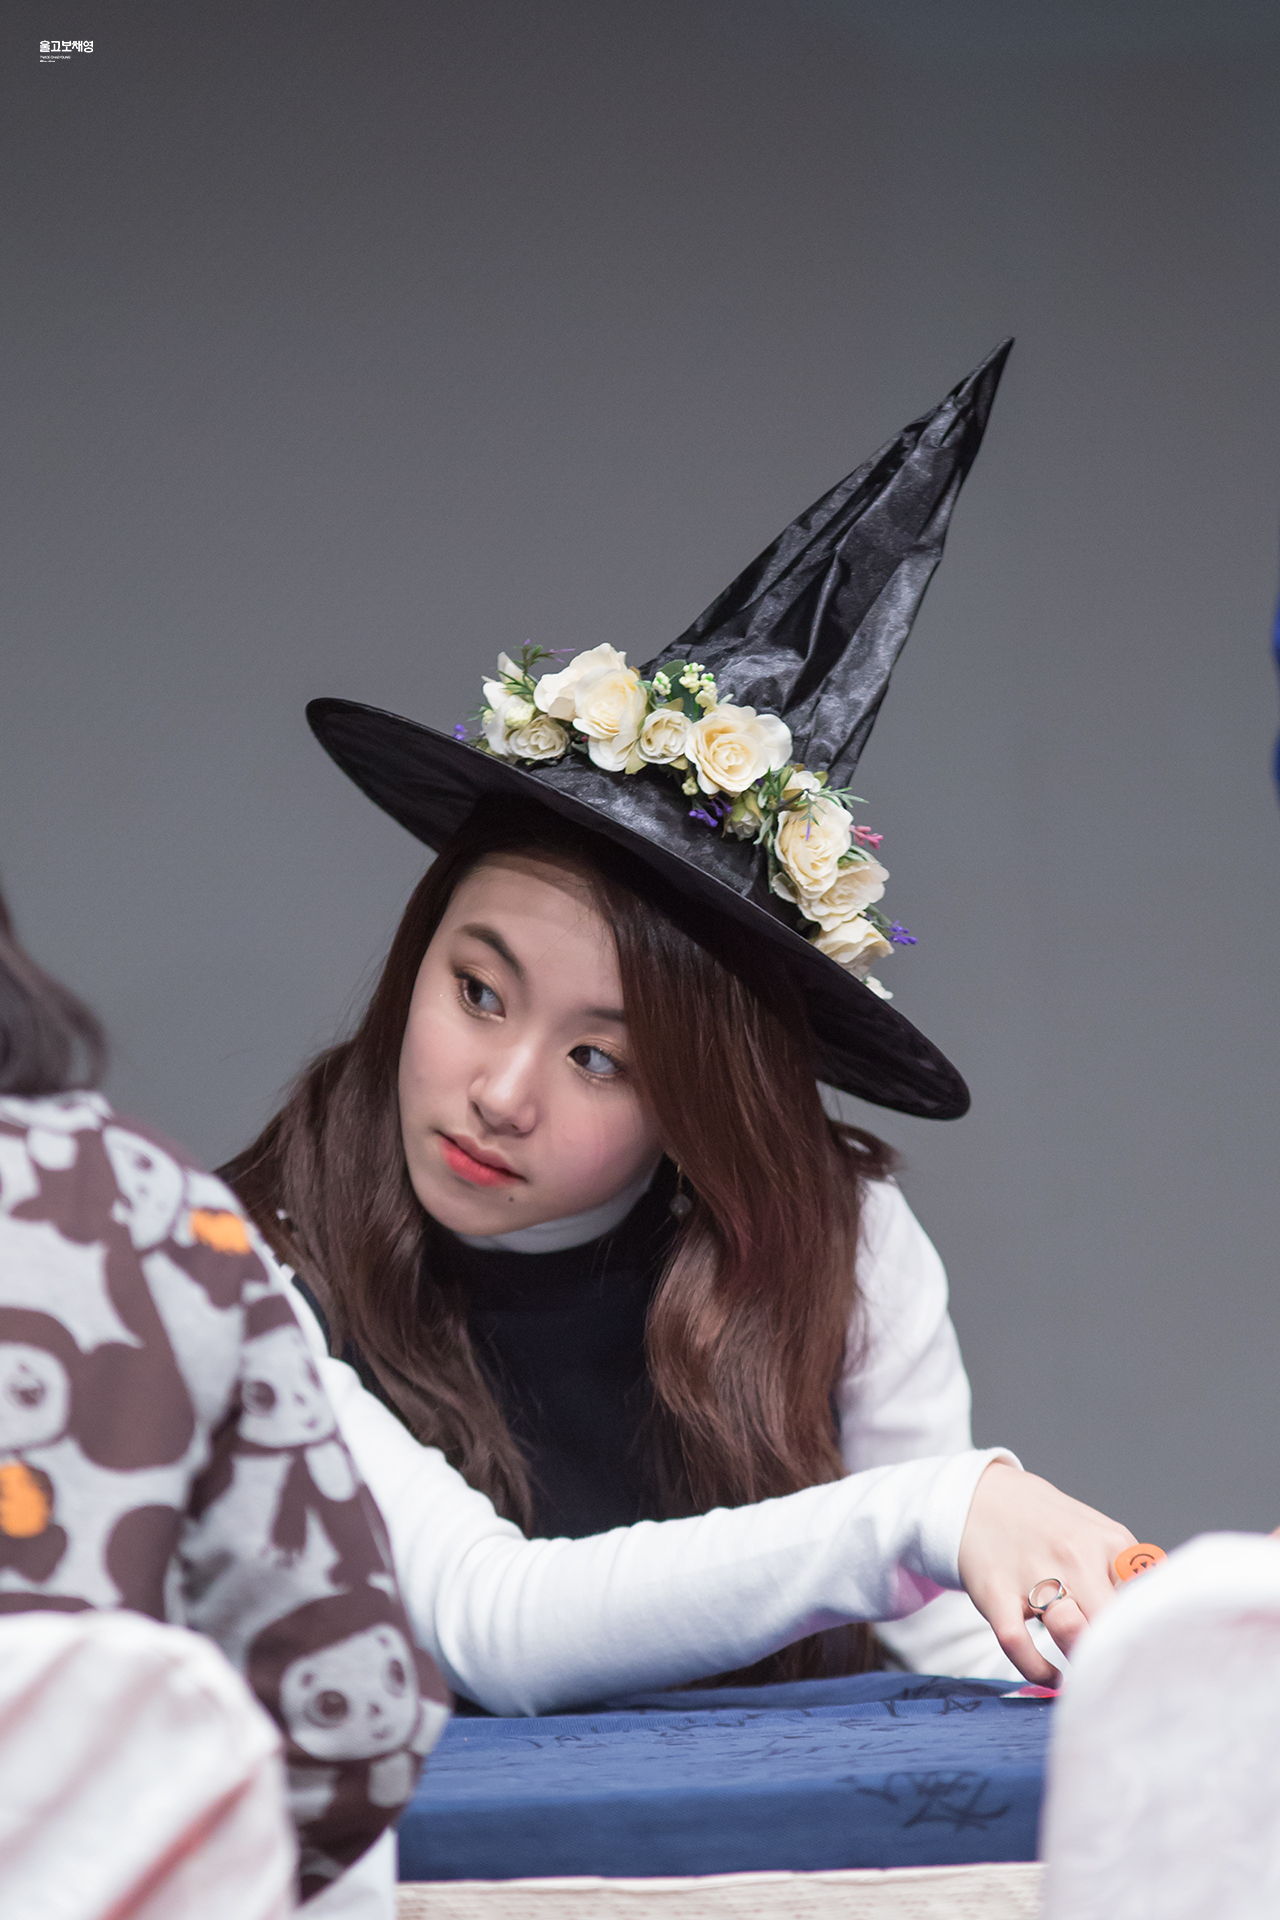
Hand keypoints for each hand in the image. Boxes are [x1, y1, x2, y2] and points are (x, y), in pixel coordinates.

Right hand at [957, 1462, 1135, 1684]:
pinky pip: (1018, 1643)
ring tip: (1085, 1674)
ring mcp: (1032, 1572)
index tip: (1150, 1662)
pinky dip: (1037, 1670)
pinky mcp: (995, 1591)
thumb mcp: (1096, 1534)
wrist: (978, 1497)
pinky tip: (1050, 1676)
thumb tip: (1169, 1620)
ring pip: (1069, 1630)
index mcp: (1108, 1542)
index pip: (1144, 1601)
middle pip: (1109, 1620)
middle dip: (1115, 1651)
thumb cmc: (1047, 1525)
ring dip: (1079, 1660)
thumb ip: (1129, 1573)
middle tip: (1116, 1673)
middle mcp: (1073, 1554)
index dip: (1148, 1637)